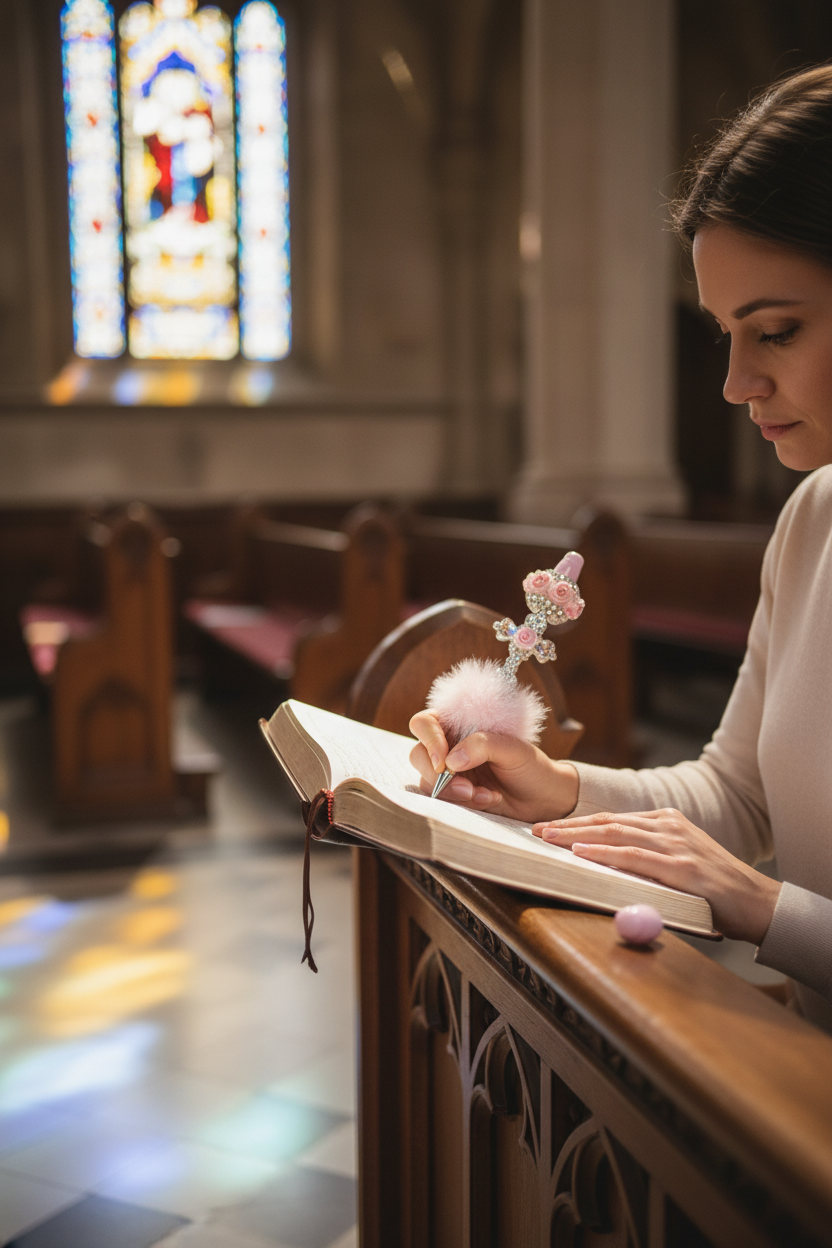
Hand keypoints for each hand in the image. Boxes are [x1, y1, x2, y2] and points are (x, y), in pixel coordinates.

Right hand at [409, 710, 578, 822]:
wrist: (543, 797)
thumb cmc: (530, 765)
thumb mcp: (512, 749)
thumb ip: (482, 745)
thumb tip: (451, 761)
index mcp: (458, 724)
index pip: (424, 724)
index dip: (428, 740)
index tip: (444, 762)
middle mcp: (448, 746)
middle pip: (418, 756)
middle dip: (440, 777)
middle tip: (468, 788)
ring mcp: (448, 772)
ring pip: (428, 783)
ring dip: (456, 793)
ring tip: (488, 796)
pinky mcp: (453, 794)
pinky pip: (444, 800)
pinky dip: (465, 803)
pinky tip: (490, 799)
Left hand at [533, 807, 780, 942]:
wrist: (758, 902)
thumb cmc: (713, 890)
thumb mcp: (676, 865)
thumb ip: (645, 860)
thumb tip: (602, 867)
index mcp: (666, 821)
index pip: (612, 818)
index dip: (578, 822)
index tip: (549, 828)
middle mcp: (669, 826)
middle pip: (607, 821)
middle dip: (567, 825)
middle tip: (536, 830)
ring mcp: (675, 844)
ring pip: (615, 833)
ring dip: (576, 835)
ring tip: (547, 839)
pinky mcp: (681, 867)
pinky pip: (634, 857)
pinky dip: (604, 853)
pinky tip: (581, 853)